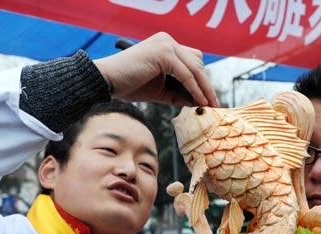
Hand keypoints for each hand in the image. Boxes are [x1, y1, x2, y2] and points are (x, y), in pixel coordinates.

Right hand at [94, 32, 218, 106]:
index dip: (202, 80)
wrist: (106, 81)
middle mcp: (167, 40)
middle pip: (198, 62)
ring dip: (204, 88)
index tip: (209, 98)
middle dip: (206, 84)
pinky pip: (186, 74)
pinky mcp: (163, 52)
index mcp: (166, 45)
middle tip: (214, 103)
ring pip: (195, 67)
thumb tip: (199, 102)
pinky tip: (199, 101)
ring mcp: (166, 44)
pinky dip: (195, 88)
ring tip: (209, 105)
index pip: (192, 60)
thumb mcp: (160, 90)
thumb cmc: (129, 85)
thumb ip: (179, 93)